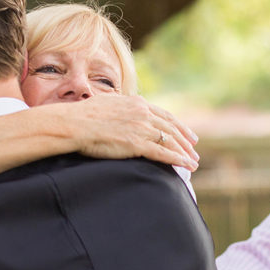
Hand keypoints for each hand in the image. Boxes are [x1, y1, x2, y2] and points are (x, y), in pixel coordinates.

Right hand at [61, 95, 199, 169]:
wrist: (75, 123)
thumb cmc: (84, 115)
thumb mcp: (107, 103)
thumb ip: (120, 106)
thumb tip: (122, 109)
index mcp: (137, 103)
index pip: (164, 115)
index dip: (179, 126)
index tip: (188, 135)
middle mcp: (143, 114)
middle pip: (171, 128)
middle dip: (186, 141)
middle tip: (195, 150)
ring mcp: (141, 128)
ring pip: (170, 141)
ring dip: (185, 153)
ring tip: (193, 162)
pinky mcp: (137, 144)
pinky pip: (163, 153)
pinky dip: (177, 159)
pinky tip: (186, 166)